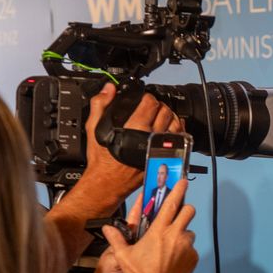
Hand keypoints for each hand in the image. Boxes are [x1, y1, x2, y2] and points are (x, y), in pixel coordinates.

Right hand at [80, 83, 182, 202]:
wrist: (107, 183)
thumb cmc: (101, 160)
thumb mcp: (94, 129)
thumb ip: (100, 105)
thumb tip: (109, 89)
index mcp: (135, 129)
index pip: (151, 103)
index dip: (148, 97)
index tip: (144, 99)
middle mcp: (150, 138)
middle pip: (166, 112)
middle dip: (160, 105)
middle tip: (154, 107)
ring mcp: (160, 148)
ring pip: (176, 126)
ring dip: (172, 117)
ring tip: (163, 116)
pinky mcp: (164, 157)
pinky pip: (179, 141)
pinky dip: (178, 132)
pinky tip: (172, 130)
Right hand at [102, 180, 197, 272]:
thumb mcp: (124, 256)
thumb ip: (116, 239)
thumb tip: (107, 228)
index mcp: (159, 231)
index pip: (172, 204)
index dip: (178, 190)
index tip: (183, 181)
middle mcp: (176, 235)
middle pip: (189, 211)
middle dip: (185, 210)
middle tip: (177, 216)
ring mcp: (187, 246)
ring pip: (190, 231)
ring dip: (183, 234)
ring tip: (170, 246)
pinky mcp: (194, 257)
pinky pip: (192, 248)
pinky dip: (185, 250)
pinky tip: (174, 259)